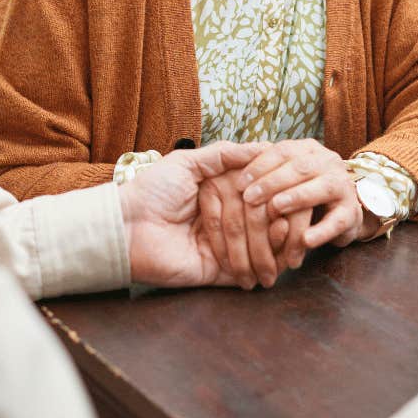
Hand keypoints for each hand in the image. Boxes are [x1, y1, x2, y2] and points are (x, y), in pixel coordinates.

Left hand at [118, 141, 286, 288]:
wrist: (126, 228)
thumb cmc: (153, 190)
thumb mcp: (187, 162)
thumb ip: (224, 154)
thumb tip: (264, 145)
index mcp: (221, 190)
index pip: (257, 193)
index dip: (275, 194)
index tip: (290, 194)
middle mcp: (225, 217)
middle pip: (260, 220)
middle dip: (273, 226)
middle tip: (285, 226)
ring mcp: (223, 246)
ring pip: (257, 246)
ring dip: (270, 250)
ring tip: (284, 249)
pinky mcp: (216, 272)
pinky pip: (244, 271)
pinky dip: (262, 267)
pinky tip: (274, 265)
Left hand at [239, 138, 372, 250]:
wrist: (340, 213)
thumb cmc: (301, 193)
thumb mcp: (285, 177)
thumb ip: (265, 170)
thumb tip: (232, 165)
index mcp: (308, 150)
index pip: (282, 150)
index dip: (260, 165)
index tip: (239, 182)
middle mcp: (328, 162)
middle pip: (300, 167)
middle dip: (272, 182)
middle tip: (249, 198)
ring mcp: (343, 186)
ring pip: (321, 188)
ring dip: (297, 197)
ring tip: (275, 209)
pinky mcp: (351, 213)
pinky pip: (337, 221)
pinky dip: (321, 231)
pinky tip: (305, 240)